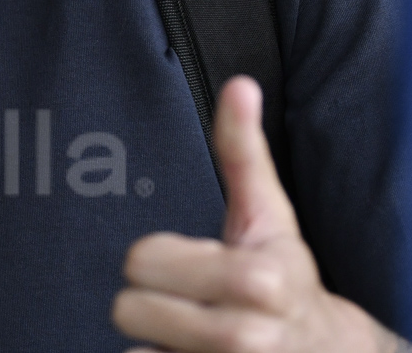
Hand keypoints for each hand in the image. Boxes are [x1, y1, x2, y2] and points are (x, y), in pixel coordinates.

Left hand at [111, 76, 410, 352]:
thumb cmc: (286, 276)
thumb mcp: (269, 214)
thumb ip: (243, 150)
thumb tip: (241, 85)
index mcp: (256, 280)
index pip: (141, 259)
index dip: (157, 258)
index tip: (194, 263)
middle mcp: (245, 337)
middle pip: (126, 309)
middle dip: (151, 302)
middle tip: (191, 301)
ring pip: (134, 349)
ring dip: (158, 341)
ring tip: (196, 333)